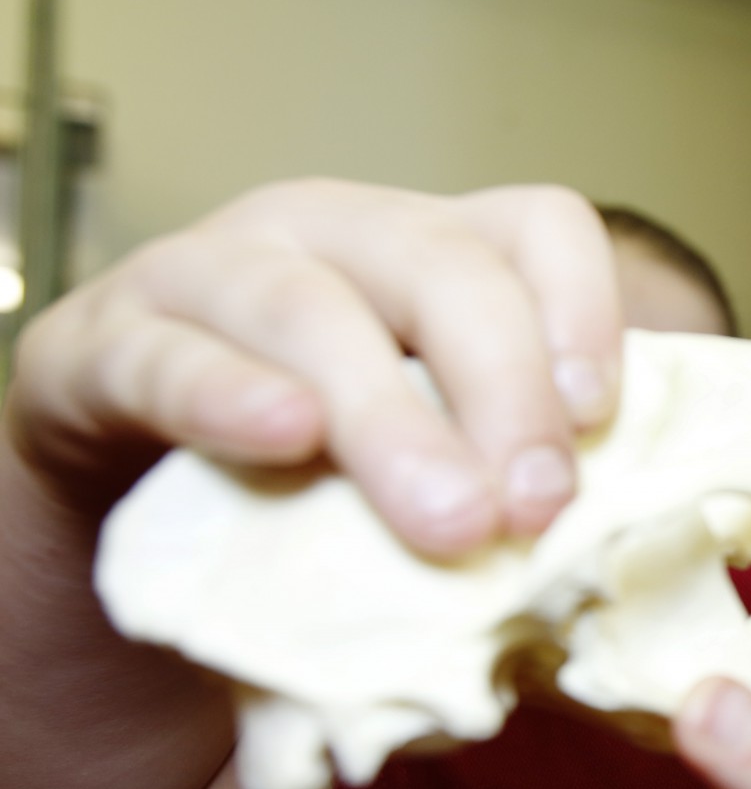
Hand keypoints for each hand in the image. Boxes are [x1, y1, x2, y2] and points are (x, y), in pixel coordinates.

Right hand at [6, 178, 620, 551]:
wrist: (129, 516)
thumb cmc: (315, 489)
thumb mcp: (429, 466)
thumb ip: (507, 481)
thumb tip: (613, 563)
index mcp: (429, 252)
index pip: (536, 225)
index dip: (582, 309)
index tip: (602, 418)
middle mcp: (326, 233)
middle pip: (438, 265)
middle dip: (503, 390)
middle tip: (535, 509)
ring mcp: (207, 273)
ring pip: (310, 307)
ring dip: (389, 418)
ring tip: (450, 520)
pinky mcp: (99, 345)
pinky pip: (167, 357)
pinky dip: (229, 395)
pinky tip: (285, 438)